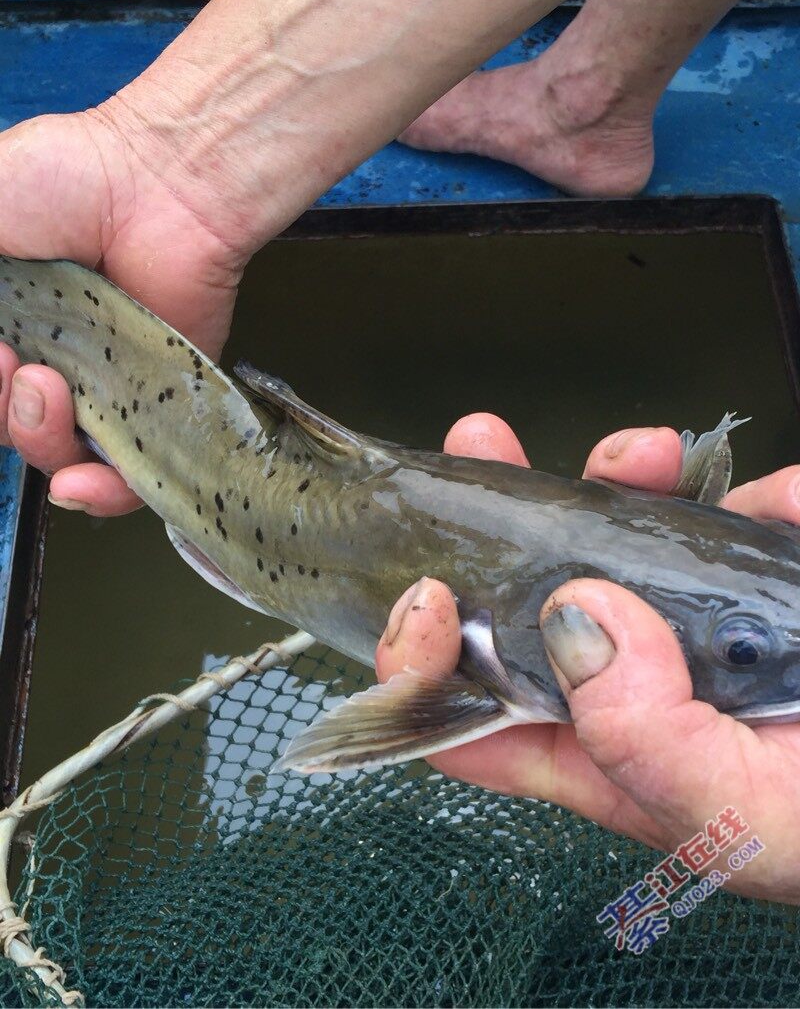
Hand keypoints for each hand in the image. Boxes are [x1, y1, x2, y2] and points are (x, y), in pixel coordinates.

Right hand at [0, 108, 247, 514]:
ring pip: (53, 458)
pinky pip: (125, 478)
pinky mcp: (154, 406)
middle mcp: (42, 359)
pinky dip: (97, 495)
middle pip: (3, 427)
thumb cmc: (60, 182)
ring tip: (49, 385)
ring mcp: (98, 388)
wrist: (155, 183)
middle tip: (7, 361)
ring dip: (35, 439)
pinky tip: (77, 480)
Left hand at [376, 414, 799, 902]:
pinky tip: (757, 484)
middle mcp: (634, 681)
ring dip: (611, 480)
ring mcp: (695, 620)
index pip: (479, 714)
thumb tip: (575, 622)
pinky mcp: (761, 573)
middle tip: (480, 447)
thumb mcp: (741, 817)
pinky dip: (730, 483)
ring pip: (615, 540)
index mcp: (605, 752)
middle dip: (494, 522)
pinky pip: (725, 513)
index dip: (424, 658)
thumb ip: (645, 741)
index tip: (426, 590)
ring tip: (640, 450)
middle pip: (529, 602)